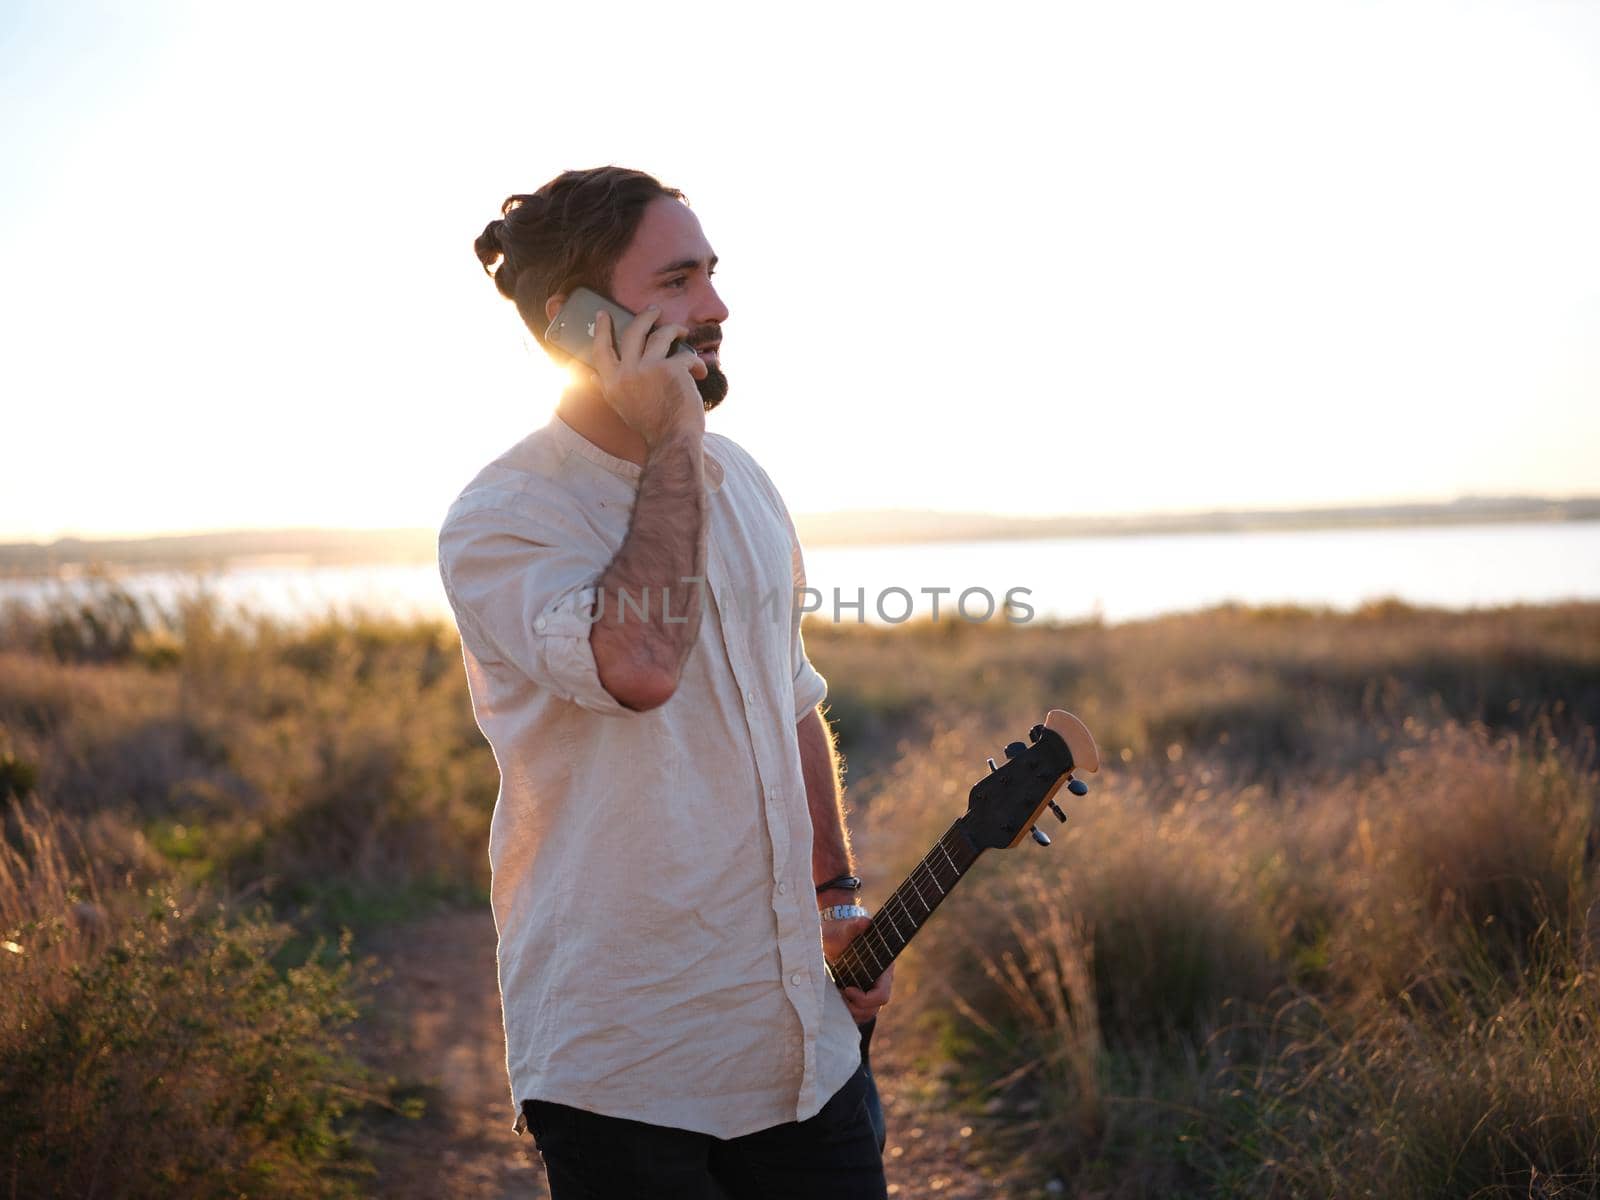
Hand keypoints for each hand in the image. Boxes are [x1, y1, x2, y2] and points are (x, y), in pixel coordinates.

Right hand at [591, 307, 707, 449]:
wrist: (672, 441)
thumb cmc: (651, 426)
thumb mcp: (620, 407)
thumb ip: (608, 387)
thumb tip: (591, 375)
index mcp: (611, 383)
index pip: (600, 349)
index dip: (601, 329)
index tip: (603, 314)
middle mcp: (626, 373)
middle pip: (633, 332)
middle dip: (646, 317)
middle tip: (654, 310)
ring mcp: (648, 368)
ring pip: (661, 335)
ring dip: (675, 330)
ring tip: (683, 332)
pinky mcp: (671, 369)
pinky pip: (685, 356)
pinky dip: (695, 363)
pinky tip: (700, 373)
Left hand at [822, 914, 894, 1024]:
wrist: (836, 935)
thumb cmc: (842, 931)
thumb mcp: (847, 929)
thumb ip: (856, 926)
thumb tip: (865, 922)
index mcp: (883, 969)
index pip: (882, 995)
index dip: (864, 998)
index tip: (846, 989)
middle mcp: (880, 982)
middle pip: (874, 1009)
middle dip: (855, 1007)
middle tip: (839, 996)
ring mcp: (871, 990)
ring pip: (867, 1014)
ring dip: (851, 1013)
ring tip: (836, 1000)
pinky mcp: (861, 994)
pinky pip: (859, 1013)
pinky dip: (848, 1013)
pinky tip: (836, 1003)